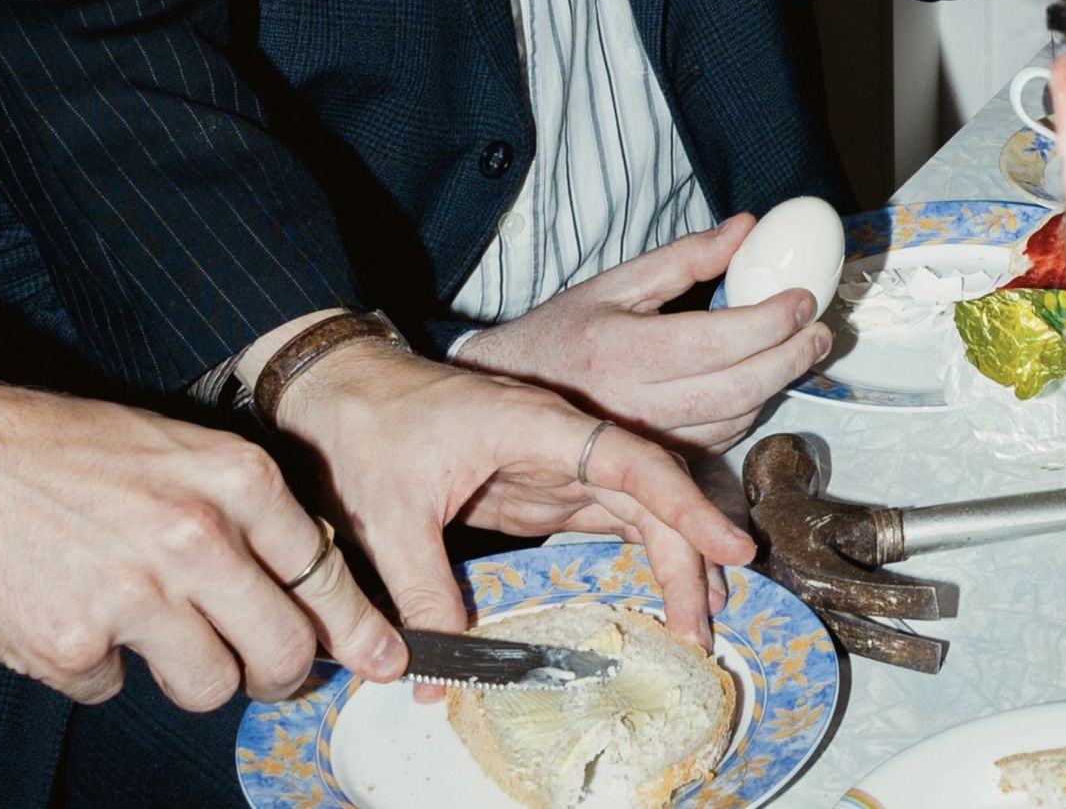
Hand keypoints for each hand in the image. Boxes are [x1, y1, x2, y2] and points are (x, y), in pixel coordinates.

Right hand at [0, 380, 402, 709]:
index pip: (323, 569)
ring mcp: (135, 595)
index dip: (357, 624)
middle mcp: (196, 535)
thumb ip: (236, 509)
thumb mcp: (174, 449)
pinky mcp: (73, 646)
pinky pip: (115, 689)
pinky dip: (99, 668)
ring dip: (191, 676)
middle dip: (281, 673)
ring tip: (153, 633)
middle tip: (268, 673)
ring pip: (210, 686)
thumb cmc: (64, 448)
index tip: (380, 657)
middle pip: (283, 648)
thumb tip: (296, 581)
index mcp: (231, 478)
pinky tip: (73, 616)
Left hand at [271, 341, 754, 648]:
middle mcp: (561, 437)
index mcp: (535, 421)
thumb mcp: (389, 515)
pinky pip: (608, 517)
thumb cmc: (367, 425)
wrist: (339, 388)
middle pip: (647, 488)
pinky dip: (643, 551)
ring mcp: (556, 462)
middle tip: (704, 625)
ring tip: (699, 621)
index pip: (627, 458)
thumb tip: (437, 677)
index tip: (726, 548)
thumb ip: (421, 593)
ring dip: (672, 556)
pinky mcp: (543, 487)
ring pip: (637, 505)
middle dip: (686, 552)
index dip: (682, 503)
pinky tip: (666, 592)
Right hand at [460, 217, 834, 450]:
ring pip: (732, 423)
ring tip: (799, 352)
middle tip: (820, 332)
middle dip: (790, 359)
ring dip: (774, 389)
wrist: (505, 395)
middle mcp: (635, 406)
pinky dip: (746, 415)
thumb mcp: (613, 282)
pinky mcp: (650, 467)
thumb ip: (683, 258)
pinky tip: (759, 386)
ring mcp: (643, 445)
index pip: (717, 341)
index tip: (803, 300)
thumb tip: (745, 229)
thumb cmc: (559, 332)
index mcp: (624, 351)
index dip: (771, 321)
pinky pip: (715, 447)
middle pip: (737, 390)